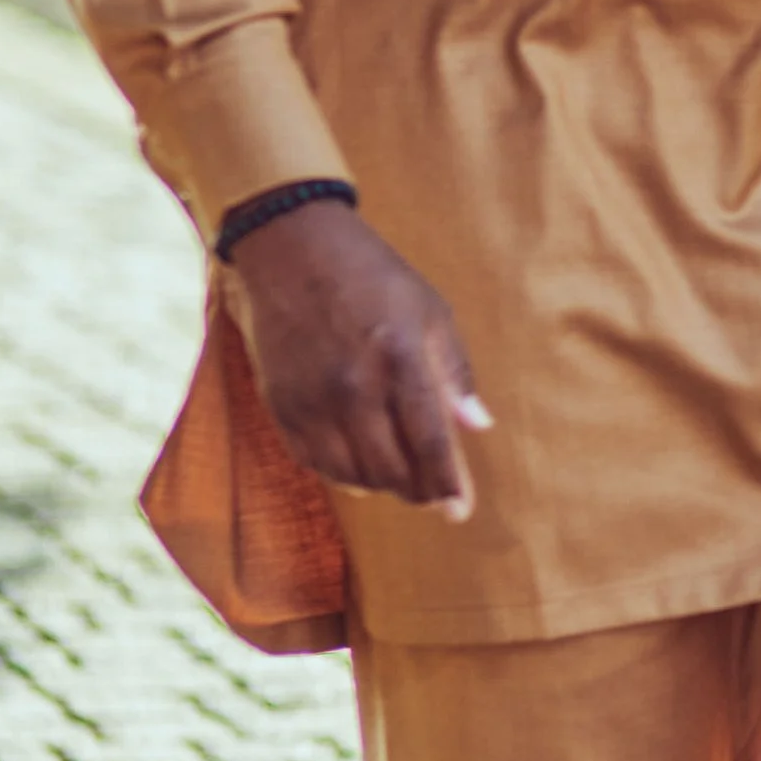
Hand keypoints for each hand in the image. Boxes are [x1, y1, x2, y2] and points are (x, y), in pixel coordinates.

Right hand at [226, 200, 488, 518]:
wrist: (292, 248)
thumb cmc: (373, 277)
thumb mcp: (430, 311)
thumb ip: (454, 372)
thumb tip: (478, 426)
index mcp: (399, 359)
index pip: (429, 441)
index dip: (448, 483)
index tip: (461, 511)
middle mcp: (354, 386)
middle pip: (391, 469)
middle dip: (418, 491)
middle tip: (434, 495)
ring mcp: (312, 398)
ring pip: (351, 475)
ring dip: (381, 486)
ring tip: (401, 480)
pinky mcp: (281, 404)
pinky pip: (314, 462)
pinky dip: (341, 474)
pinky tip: (359, 467)